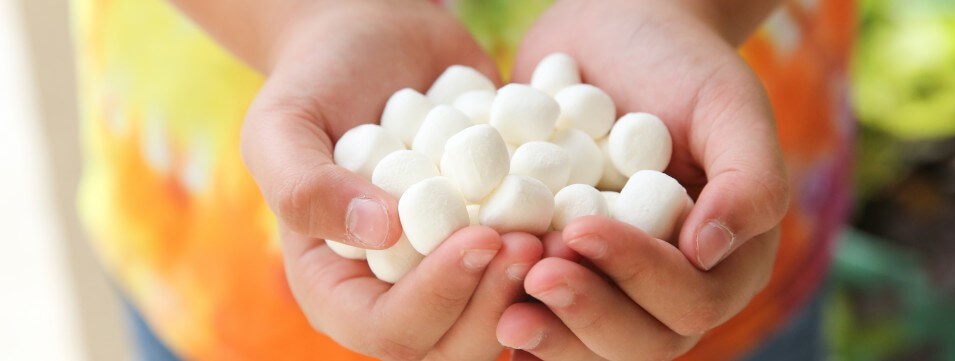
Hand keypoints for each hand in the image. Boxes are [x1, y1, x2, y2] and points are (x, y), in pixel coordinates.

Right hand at [239, 1, 539, 357]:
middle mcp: (399, 295)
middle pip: (455, 345)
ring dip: (538, 288)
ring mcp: (453, 273)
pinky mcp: (496, 243)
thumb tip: (381, 234)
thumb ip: (308, 187)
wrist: (378, 42)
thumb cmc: (317, 81)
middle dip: (497, 301)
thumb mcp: (283, 125)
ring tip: (563, 232)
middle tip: (533, 242)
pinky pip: (534, 272)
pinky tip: (588, 215)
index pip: (390, 331)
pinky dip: (565, 255)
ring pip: (504, 319)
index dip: (440, 297)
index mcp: (338, 290)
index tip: (481, 237)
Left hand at [498, 0, 789, 358]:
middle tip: (535, 276)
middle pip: (642, 341)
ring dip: (548, 331)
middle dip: (588, 314)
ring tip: (499, 306)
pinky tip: (477, 300)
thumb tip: (710, 250)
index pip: (691, 298)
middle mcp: (671, 285)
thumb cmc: (679, 64)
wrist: (612, 35)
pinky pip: (543, 316)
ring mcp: (613, 285)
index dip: (639, 274)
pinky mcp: (562, 272)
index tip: (582, 231)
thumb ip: (748, 179)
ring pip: (589, 344)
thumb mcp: (728, 105)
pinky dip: (509, 311)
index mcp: (725, 260)